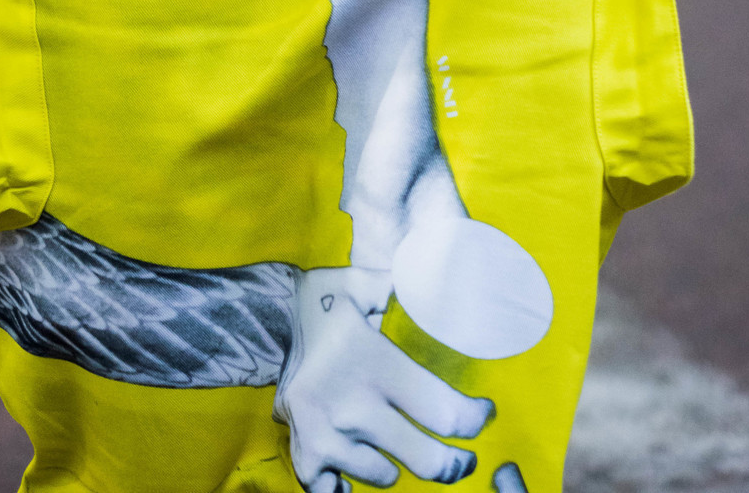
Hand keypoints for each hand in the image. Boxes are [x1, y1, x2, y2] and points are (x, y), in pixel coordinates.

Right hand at [274, 267, 490, 488]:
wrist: (264, 320)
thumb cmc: (323, 300)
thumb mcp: (365, 285)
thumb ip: (404, 287)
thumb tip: (442, 277)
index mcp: (378, 365)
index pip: (445, 410)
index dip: (474, 419)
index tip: (483, 414)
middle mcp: (356, 406)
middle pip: (427, 459)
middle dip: (452, 463)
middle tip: (461, 459)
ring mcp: (328, 436)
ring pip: (385, 476)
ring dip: (394, 465)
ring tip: (394, 445)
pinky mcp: (305, 452)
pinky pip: (332, 491)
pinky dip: (345, 485)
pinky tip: (352, 473)